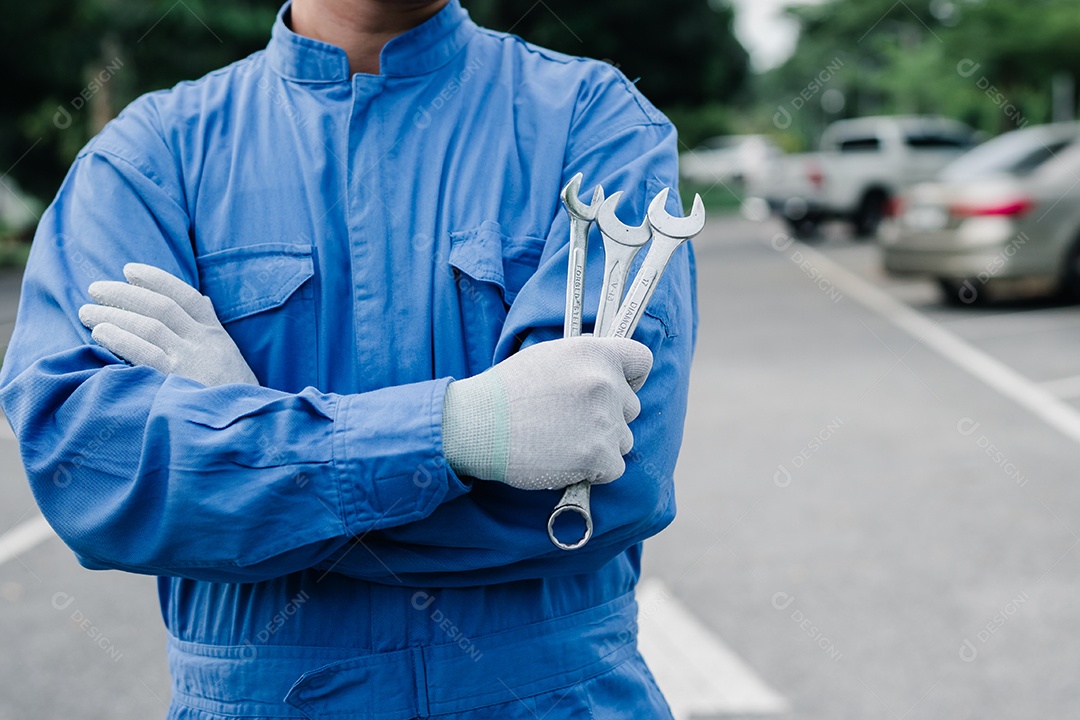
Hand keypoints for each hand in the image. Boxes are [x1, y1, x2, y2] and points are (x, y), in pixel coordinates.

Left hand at [78, 263, 257, 387]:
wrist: (248, 424)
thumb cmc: (234, 394)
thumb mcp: (230, 356)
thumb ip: (212, 327)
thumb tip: (203, 299)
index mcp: (216, 335)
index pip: (186, 296)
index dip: (157, 279)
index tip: (129, 270)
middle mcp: (203, 342)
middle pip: (161, 306)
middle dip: (125, 293)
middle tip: (95, 289)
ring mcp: (190, 359)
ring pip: (149, 325)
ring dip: (114, 314)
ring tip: (86, 312)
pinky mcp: (176, 380)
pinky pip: (144, 353)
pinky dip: (120, 339)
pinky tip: (100, 332)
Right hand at [441, 336, 652, 489]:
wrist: (478, 425)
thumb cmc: (508, 392)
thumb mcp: (548, 356)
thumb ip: (584, 360)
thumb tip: (606, 369)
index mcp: (594, 352)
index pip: (641, 360)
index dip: (632, 378)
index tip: (618, 389)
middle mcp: (605, 382)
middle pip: (631, 407)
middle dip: (608, 417)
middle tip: (570, 422)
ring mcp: (604, 419)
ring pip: (623, 440)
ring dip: (600, 445)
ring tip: (561, 440)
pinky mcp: (598, 455)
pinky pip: (613, 468)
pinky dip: (593, 471)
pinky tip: (564, 459)